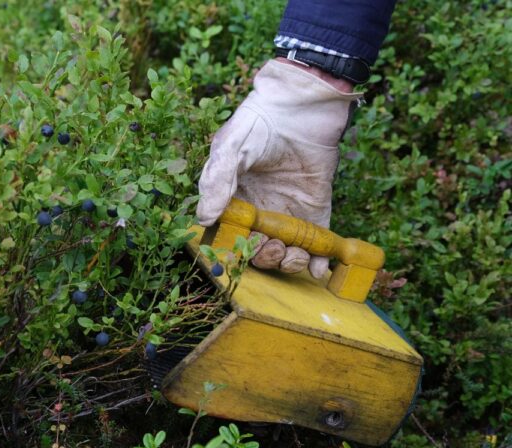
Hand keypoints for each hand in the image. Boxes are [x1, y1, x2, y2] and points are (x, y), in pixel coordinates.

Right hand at [197, 59, 361, 277]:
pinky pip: (316, 244)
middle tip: (272, 247)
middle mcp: (260, 213)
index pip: (231, 236)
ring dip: (289, 263)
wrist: (303, 103)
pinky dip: (319, 263)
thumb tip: (205, 218)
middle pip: (259, 251)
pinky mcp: (315, 213)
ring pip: (286, 253)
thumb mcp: (231, 147)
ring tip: (294, 254)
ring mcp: (288, 214)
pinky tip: (319, 267)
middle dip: (265, 257)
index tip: (242, 247)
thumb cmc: (260, 121)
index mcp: (235, 202)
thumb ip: (217, 181)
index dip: (235, 249)